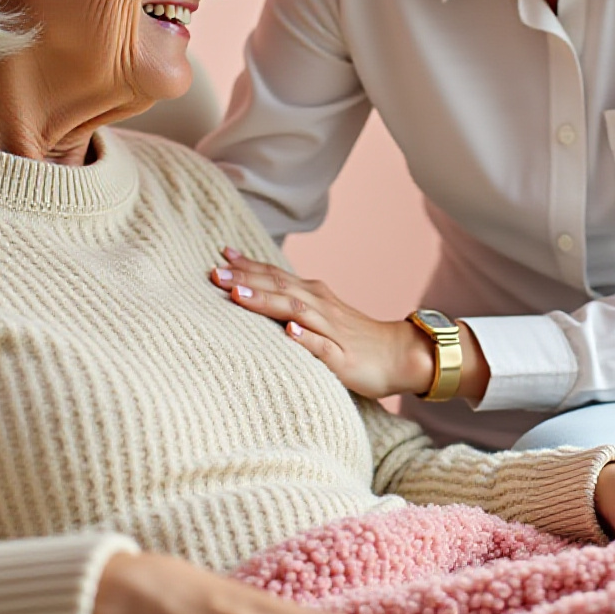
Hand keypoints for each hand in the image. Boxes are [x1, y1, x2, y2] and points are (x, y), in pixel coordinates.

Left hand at [210, 249, 489, 402]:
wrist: (401, 355)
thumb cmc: (355, 339)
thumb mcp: (321, 317)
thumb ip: (292, 306)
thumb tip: (256, 294)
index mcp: (313, 297)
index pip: (276, 276)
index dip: (248, 266)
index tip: (221, 255)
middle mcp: (320, 307)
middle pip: (279, 288)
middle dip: (245, 279)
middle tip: (213, 272)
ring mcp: (331, 331)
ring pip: (295, 311)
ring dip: (265, 301)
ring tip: (237, 295)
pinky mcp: (343, 358)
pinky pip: (322, 347)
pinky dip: (305, 338)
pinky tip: (289, 333)